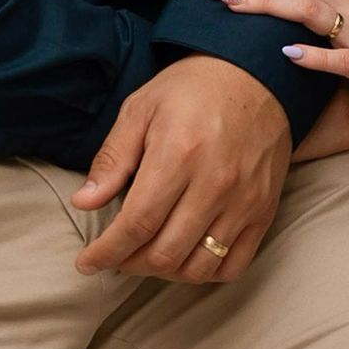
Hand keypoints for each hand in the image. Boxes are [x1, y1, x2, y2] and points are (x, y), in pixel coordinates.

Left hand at [69, 55, 291, 283]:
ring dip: (165, 272)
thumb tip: (83, 202)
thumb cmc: (194, 88)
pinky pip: (234, 265)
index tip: (87, 263)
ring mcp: (244, 200)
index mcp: (178, 154)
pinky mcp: (265, 209)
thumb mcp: (142, 108)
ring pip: (198, 268)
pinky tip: (187, 257)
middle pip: (165, 253)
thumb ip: (113, 158)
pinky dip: (206, 274)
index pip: (136, 225)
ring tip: (148, 255)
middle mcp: (215, 183)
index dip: (106, 252)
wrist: (258, 74)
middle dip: (130, 264)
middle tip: (117, 255)